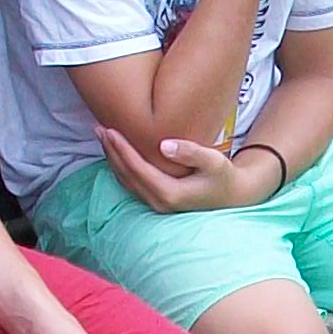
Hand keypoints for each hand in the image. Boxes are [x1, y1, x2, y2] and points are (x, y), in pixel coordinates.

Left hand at [99, 125, 262, 212]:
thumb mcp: (213, 161)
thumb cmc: (224, 176)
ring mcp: (157, 205)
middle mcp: (159, 203)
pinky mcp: (158, 202)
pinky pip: (132, 185)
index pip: (137, 168)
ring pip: (126, 181)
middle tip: (98, 128)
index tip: (110, 129)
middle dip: (111, 151)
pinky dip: (121, 168)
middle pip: (126, 175)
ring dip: (112, 159)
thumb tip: (164, 145)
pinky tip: (116, 154)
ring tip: (103, 137)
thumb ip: (191, 152)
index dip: (121, 149)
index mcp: (170, 194)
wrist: (234, 195)